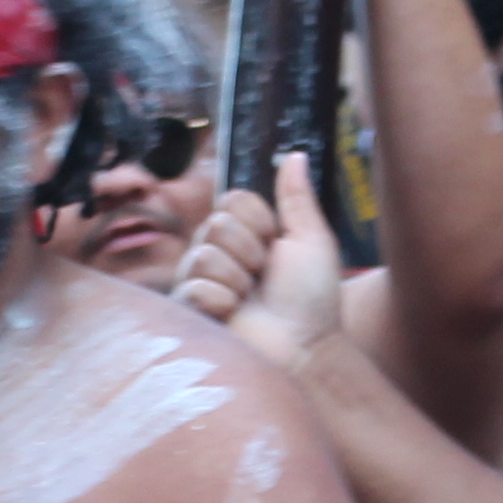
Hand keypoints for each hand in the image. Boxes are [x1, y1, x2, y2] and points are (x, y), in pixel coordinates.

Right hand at [177, 158, 349, 367]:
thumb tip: (296, 153)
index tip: (276, 247)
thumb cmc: (313, 300)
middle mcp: (218, 254)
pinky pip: (194, 286)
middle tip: (264, 279)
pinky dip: (222, 301)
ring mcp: (200, 282)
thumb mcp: (311, 240)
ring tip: (251, 301)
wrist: (306, 349)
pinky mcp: (189, 312)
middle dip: (250, 253)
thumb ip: (297, 197)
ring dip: (238, 280)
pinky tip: (234, 316)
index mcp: (245, 234)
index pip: (232, 201)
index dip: (259, 223)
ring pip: (204, 255)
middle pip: (216, 224)